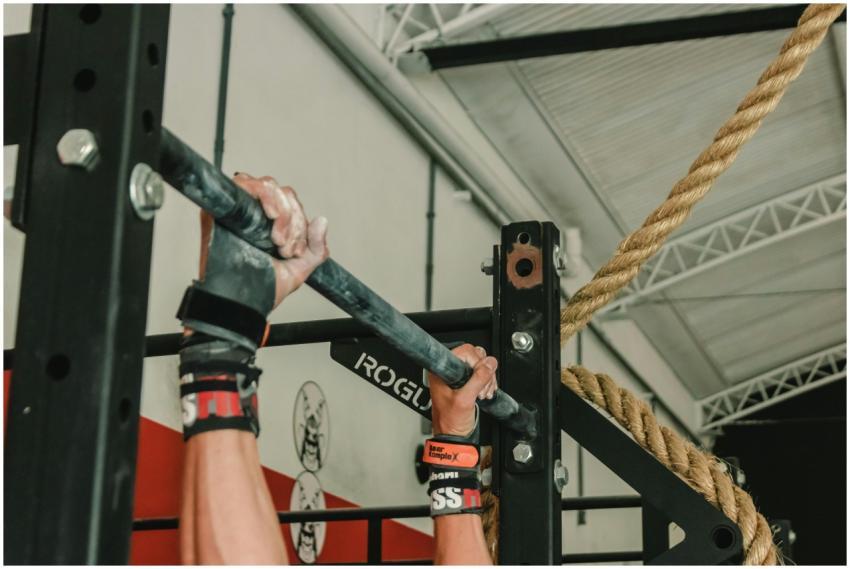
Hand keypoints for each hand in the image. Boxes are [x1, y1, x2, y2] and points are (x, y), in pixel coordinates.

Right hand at [199, 173, 328, 308]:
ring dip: (282, 211)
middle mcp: (255, 214)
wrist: (242, 303)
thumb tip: (322, 220)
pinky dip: (264, 194)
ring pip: (268, 185)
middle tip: (285, 248)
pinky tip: (271, 215)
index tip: (294, 252)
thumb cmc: (264, 288)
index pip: (291, 202)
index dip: (299, 222)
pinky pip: (244, 183)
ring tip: (278, 239)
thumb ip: (316, 248)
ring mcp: (239, 210)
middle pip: (282, 191)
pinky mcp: (223, 209)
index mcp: (271, 225)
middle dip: (293, 219)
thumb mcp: (299, 269)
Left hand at [429, 344, 497, 436]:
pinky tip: (484, 392)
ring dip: (487, 378)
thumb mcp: (465, 399)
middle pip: (474, 356)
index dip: (476, 361)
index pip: (464, 351)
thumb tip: (490, 363)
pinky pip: (481, 374)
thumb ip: (478, 379)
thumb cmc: (450, 421)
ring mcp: (458, 376)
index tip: (480, 375)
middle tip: (482, 386)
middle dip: (484, 371)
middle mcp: (449, 371)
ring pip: (480, 365)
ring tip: (483, 393)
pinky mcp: (466, 382)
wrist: (454, 436)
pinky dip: (487, 382)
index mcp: (442, 370)